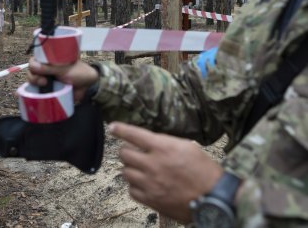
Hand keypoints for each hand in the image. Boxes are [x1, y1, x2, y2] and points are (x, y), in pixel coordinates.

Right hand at [27, 57, 98, 101]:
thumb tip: (33, 67)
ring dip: (34, 84)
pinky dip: (33, 93)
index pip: (34, 60)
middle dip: (33, 76)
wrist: (88, 86)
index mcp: (49, 59)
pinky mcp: (48, 90)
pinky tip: (32, 94)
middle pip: (31, 71)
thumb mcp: (64, 69)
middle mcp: (46, 69)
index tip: (37, 70)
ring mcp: (46, 80)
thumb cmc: (78, 72)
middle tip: (43, 81)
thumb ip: (49, 68)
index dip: (33, 65)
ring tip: (43, 86)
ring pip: (33, 81)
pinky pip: (37, 91)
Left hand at [108, 122, 222, 222]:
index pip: (134, 134)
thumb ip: (165, 142)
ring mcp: (150, 183)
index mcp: (163, 148)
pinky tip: (145, 184)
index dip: (120, 129)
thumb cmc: (204, 171)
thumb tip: (149, 141)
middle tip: (135, 153)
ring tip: (143, 169)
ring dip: (131, 169)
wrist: (214, 199)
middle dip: (127, 151)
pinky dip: (135, 186)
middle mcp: (153, 164)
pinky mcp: (150, 199)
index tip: (112, 127)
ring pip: (125, 172)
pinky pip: (131, 190)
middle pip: (124, 154)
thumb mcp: (187, 147)